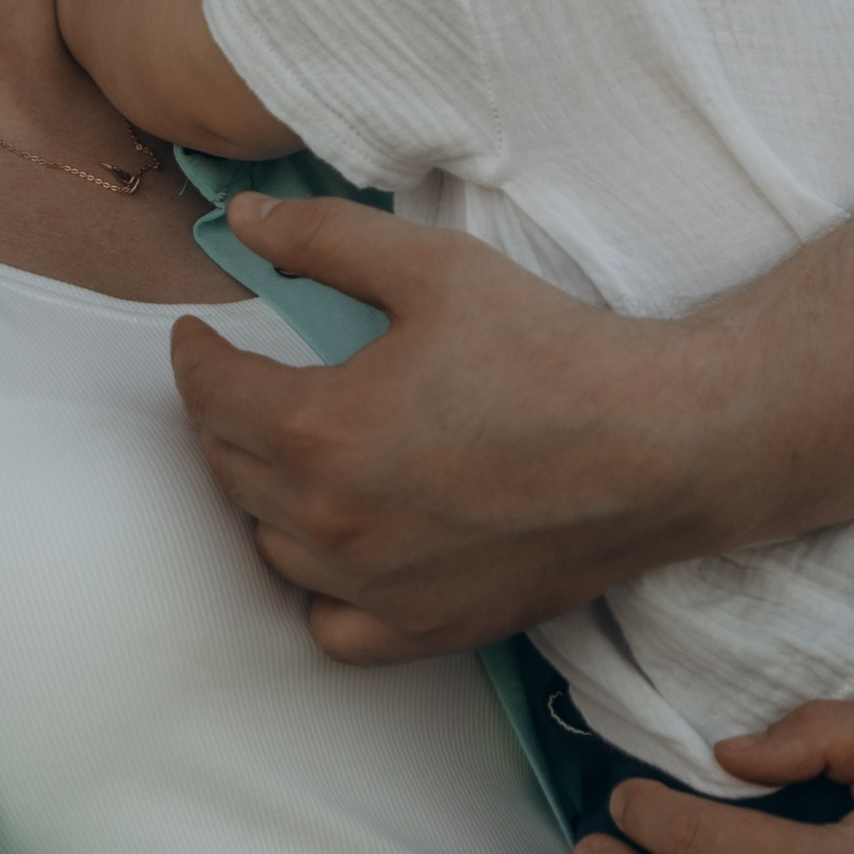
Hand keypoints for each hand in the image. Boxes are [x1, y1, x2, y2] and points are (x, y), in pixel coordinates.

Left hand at [174, 192, 721, 658]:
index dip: (194, 356)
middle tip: (241, 380)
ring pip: (272, 547)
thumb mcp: (433, 268)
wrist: (658, 446)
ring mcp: (377, 590)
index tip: (198, 335)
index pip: (210, 396)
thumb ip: (326, 240)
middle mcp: (332, 525)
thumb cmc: (550, 351)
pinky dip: (318, 587)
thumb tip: (244, 223)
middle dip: (223, 416)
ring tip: (290, 451)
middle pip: (229, 470)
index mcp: (319, 431)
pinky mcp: (426, 630)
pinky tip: (337, 547)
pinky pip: (331, 627)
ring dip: (264, 495)